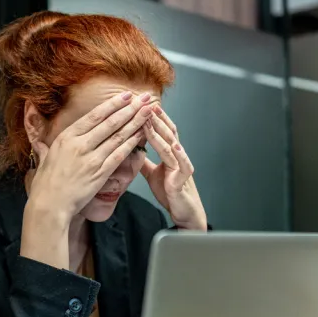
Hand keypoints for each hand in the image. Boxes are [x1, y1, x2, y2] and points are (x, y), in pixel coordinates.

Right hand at [29, 91, 152, 222]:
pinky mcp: (100, 173)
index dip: (113, 104)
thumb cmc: (45, 184)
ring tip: (148, 111)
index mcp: (67, 137)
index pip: (95, 115)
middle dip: (130, 108)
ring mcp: (91, 158)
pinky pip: (120, 154)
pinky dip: (132, 143)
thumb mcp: (44, 158)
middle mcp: (80, 144)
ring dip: (135, 122)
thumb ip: (44, 144)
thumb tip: (37, 138)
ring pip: (118, 136)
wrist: (49, 205)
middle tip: (145, 98)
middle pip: (110, 122)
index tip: (127, 95)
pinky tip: (142, 134)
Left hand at [141, 107, 206, 230]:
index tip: (142, 105)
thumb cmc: (171, 193)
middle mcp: (178, 157)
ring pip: (171, 145)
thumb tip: (134, 151)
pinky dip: (178, 154)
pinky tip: (174, 145)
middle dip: (155, 118)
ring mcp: (182, 167)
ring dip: (161, 131)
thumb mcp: (153, 175)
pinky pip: (182, 165)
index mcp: (170, 154)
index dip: (153, 118)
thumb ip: (145, 162)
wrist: (184, 212)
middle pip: (167, 133)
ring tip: (152, 119)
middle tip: (145, 104)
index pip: (162, 131)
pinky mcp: (183, 180)